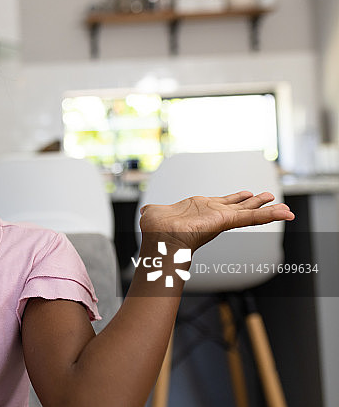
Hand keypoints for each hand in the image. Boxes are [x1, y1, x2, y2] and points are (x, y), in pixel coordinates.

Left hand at [139, 191, 293, 251]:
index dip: (235, 199)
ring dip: (267, 211)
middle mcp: (213, 213)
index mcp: (201, 209)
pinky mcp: (225, 221)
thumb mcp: (155, 212)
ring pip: (248, 213)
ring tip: (286, 210)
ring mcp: (220, 218)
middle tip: (270, 197)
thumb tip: (147, 211)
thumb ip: (154, 210)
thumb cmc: (155, 229)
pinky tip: (284, 213)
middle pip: (239, 206)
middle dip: (255, 203)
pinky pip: (249, 217)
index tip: (247, 194)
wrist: (160, 239)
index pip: (223, 203)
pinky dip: (267, 215)